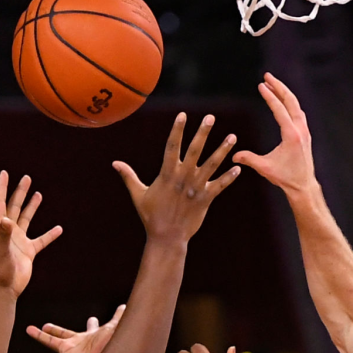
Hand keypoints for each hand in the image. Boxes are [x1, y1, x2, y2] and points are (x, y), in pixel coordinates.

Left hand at [0, 171, 63, 296]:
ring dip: (31, 207)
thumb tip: (6, 218)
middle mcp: (8, 232)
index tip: (4, 173)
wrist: (4, 288)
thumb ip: (4, 233)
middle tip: (26, 178)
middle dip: (19, 192)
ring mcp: (18, 241)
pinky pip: (41, 240)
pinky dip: (49, 235)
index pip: (0, 203)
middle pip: (14, 207)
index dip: (1, 188)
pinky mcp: (28, 252)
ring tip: (38, 194)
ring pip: (26, 220)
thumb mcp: (1, 250)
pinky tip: (58, 229)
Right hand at [27, 305, 125, 352]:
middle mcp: (92, 341)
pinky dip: (39, 336)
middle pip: (90, 330)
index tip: (121, 307)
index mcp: (106, 335)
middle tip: (91, 319)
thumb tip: (126, 305)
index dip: (118, 315)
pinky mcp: (66, 351)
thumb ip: (120, 319)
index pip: (113, 322)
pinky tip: (29, 329)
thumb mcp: (116, 331)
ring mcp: (78, 346)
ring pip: (63, 335)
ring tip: (45, 325)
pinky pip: (50, 341)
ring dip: (55, 330)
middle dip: (91, 325)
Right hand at [113, 114, 238, 242]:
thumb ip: (129, 176)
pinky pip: (219, 186)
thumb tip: (114, 163)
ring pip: (212, 165)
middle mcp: (183, 178)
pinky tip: (238, 168)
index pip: (172, 147)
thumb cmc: (151, 216)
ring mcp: (196, 188)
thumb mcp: (138, 194)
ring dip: (223, 150)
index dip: (177, 130)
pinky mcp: (205, 200)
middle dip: (203, 133)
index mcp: (167, 174)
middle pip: (195, 150)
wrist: (167, 237)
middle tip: (210, 117)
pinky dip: (229, 177)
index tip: (182, 115)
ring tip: (233, 136)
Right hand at [232, 73, 317, 196]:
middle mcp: (300, 130)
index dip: (269, 96)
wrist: (304, 186)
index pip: (279, 109)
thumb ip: (249, 159)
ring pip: (296, 105)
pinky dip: (290, 103)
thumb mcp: (265, 168)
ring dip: (285, 93)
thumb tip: (233, 155)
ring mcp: (305, 131)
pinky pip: (298, 112)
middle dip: (279, 87)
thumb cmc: (285, 178)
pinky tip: (283, 101)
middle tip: (267, 75)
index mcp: (291, 135)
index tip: (261, 84)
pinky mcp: (305, 134)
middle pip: (291, 101)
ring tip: (273, 84)